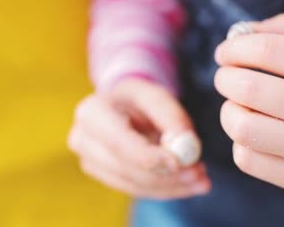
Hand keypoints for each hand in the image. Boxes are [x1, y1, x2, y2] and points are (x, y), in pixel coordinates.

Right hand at [68, 78, 210, 198]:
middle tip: (200, 174)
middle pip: (126, 168)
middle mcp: (82, 139)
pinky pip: (136, 189)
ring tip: (201, 178)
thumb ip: (170, 115)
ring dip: (171, 185)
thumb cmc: (139, 98)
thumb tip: (186, 141)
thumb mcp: (155, 95)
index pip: (119, 142)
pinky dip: (165, 189)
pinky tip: (188, 183)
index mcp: (91, 112)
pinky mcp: (103, 176)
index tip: (179, 164)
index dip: (149, 157)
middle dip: (166, 176)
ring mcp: (89, 162)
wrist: (122, 105)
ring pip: (133, 183)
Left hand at [214, 14, 283, 192]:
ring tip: (238, 106)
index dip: (235, 48)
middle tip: (227, 78)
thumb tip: (238, 34)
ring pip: (242, 127)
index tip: (224, 53)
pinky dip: (239, 142)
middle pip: (248, 89)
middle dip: (225, 78)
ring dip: (228, 111)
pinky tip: (254, 132)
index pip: (268, 51)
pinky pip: (245, 158)